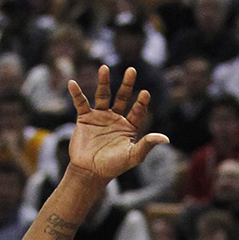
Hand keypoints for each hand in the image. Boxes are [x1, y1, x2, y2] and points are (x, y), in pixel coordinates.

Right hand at [67, 66, 167, 180]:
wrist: (89, 172)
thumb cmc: (113, 166)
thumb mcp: (132, 156)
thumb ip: (147, 145)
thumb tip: (165, 139)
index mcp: (129, 126)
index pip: (137, 111)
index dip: (141, 103)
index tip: (145, 93)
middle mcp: (115, 118)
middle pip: (122, 97)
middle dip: (127, 84)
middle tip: (132, 70)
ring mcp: (100, 116)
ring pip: (103, 95)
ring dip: (104, 82)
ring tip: (104, 68)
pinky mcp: (85, 118)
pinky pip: (81, 103)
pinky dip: (76, 93)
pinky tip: (72, 83)